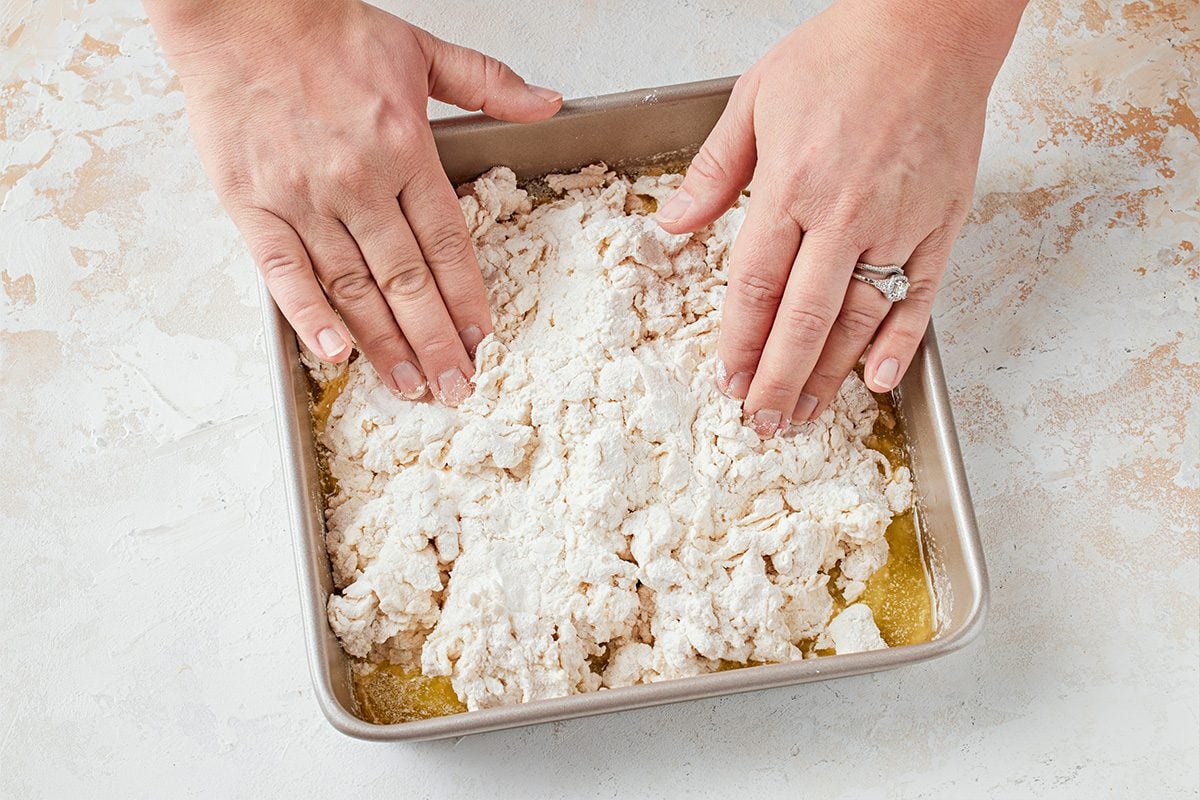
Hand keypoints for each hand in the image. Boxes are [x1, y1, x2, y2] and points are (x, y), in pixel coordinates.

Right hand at [146, 0, 561, 404]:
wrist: (240, 10)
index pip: (447, 243)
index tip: (484, 339)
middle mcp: (358, 181)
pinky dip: (309, 315)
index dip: (467, 298)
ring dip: (385, 343)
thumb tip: (549, 104)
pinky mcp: (253, 204)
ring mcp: (303, 197)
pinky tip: (334, 353)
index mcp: (405, 148)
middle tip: (456, 387)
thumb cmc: (326, 31)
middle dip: (436, 341)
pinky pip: (284, 272)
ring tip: (410, 385)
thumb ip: (489, 84)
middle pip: (407, 280)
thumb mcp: (422, 49)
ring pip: (353, 287)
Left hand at [657, 0, 1023, 434]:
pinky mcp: (943, 221)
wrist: (932, 23)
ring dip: (830, 375)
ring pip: (860, 318)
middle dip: (779, 380)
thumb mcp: (755, 97)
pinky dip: (902, 342)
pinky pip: (921, 295)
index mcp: (792, 183)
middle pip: (804, 318)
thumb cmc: (842, 53)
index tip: (727, 381)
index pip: (756, 285)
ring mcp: (900, 221)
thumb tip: (672, 224)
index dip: (739, 343)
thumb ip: (714, 170)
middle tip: (763, 423)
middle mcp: (847, 212)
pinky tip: (879, 379)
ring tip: (808, 414)